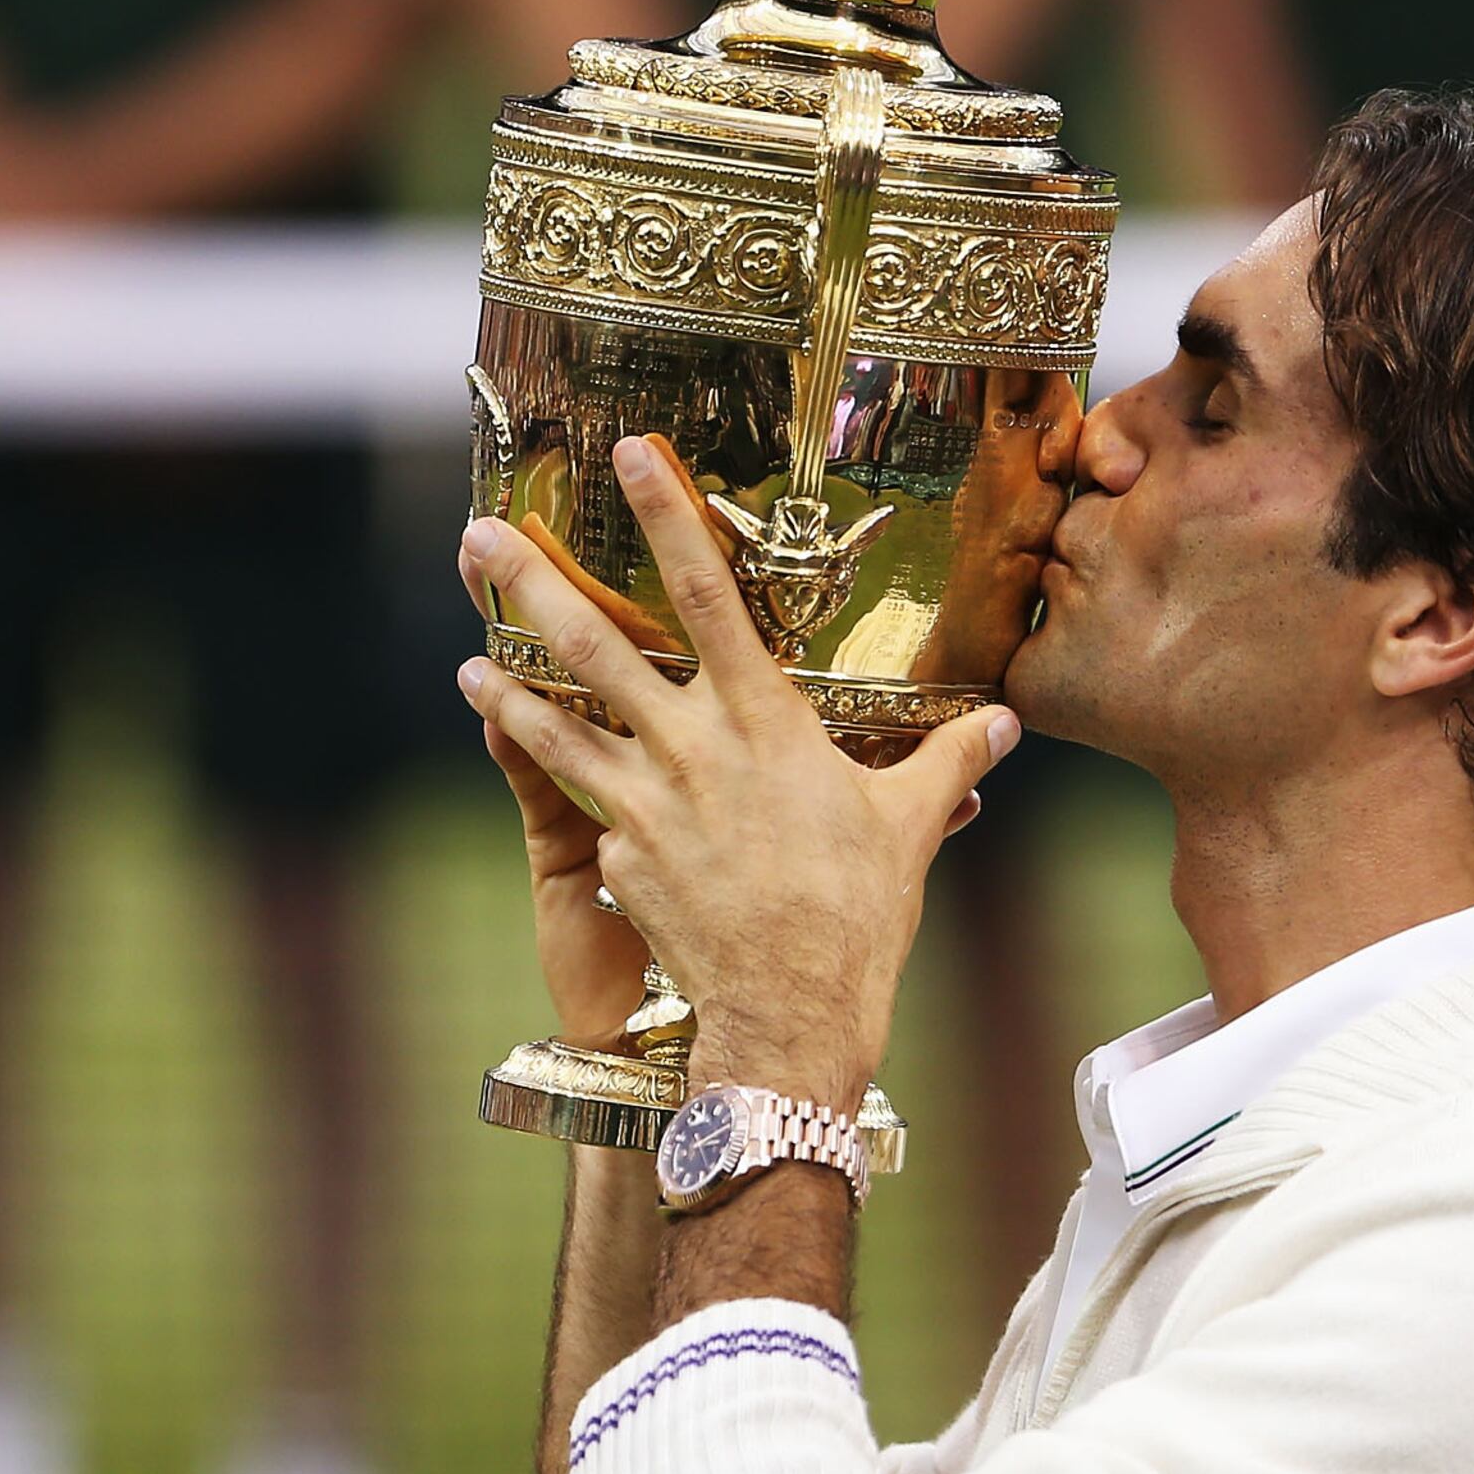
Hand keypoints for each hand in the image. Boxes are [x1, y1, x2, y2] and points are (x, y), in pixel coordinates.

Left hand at [455, 436, 1019, 1109]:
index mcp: (765, 724)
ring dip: (508, 686)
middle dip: (534, 584)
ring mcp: (644, 807)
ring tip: (467, 657)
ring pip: (558, 726)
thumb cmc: (858, 916)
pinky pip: (587, 809)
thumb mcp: (910, 828)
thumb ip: (946, 764)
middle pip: (598, 646)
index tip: (629, 457)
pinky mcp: (618, 860)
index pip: (709, 597)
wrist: (790, 1015)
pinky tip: (549, 783)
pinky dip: (568, 790)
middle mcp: (693, 751)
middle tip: (480, 535)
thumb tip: (1006, 727)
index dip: (668, 519)